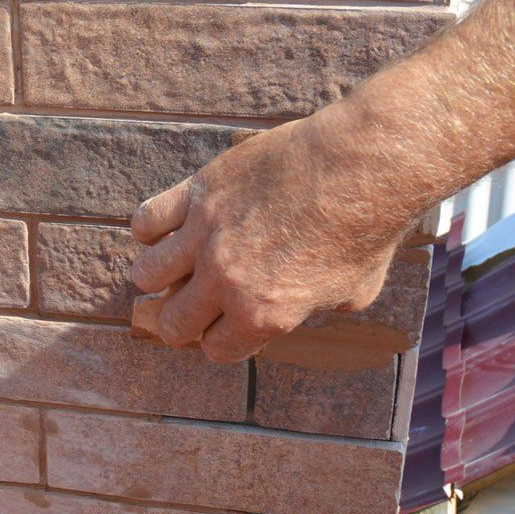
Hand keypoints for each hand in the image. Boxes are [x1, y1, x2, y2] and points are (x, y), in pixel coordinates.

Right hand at [127, 112, 418, 363]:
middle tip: (197, 304)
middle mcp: (225, 281)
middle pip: (172, 323)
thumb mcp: (352, 293)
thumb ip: (311, 310)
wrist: (363, 164)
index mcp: (262, 316)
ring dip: (159, 277)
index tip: (230, 326)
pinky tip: (170, 227)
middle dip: (185, 320)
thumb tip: (296, 310)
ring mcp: (206, 235)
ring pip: (147, 275)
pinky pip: (146, 221)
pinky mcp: (200, 192)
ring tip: (176, 265)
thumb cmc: (367, 229)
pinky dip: (151, 229)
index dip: (223, 339)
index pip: (214, 349)